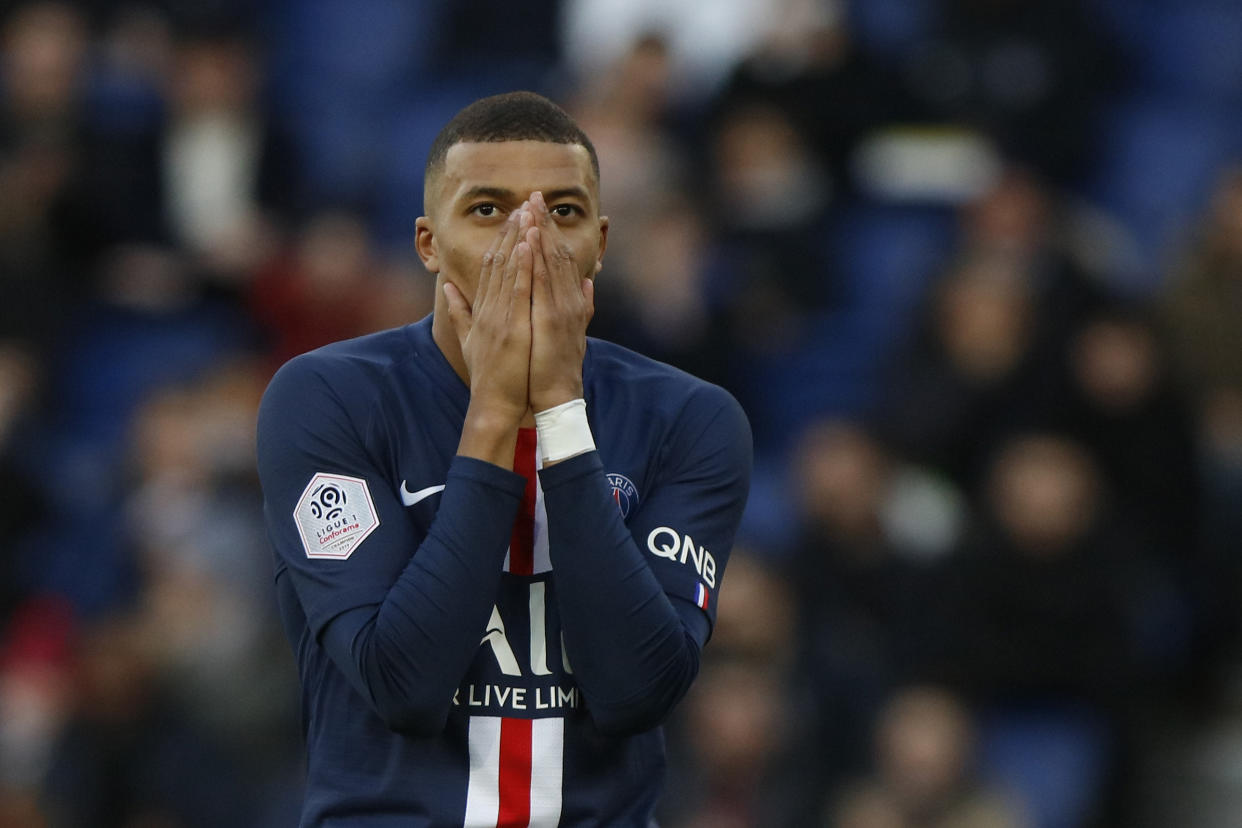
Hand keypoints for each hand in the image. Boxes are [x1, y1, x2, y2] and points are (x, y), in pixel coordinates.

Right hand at [443, 204, 534, 423]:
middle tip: (522, 204)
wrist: (493, 403)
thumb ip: (459, 312)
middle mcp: (488, 308)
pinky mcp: (511, 328)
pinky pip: (517, 291)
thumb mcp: (468, 339)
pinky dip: (522, 267)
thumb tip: (448, 288)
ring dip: (517, 240)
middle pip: (498, 262)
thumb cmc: (487, 375)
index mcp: (481, 310)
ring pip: (508, 270)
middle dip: (510, 232)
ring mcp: (499, 317)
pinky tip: (528, 245)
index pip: (490, 267)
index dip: (501, 241)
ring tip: (526, 214)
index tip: (512, 219)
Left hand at [527, 191, 593, 412]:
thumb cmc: (554, 367)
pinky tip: (531, 239)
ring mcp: (563, 308)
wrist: (557, 396)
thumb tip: (590, 284)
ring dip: (542, 232)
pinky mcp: (553, 319)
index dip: (549, 233)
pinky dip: (538, 259)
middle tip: (534, 195)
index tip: (537, 210)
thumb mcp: (571, 331)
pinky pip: (545, 282)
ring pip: (553, 262)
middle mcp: (570, 300)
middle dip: (545, 224)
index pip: (560, 260)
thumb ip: (582, 306)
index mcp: (570, 302)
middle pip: (558, 253)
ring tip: (531, 207)